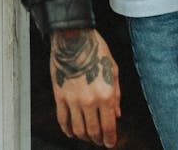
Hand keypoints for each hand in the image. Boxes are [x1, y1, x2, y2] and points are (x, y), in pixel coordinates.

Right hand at [49, 28, 120, 146]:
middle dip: (97, 139)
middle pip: (93, 131)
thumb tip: (117, 115)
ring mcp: (73, 100)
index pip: (108, 126)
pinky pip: (62, 120)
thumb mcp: (113, 70)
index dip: (110, 139)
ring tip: (86, 136)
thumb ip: (117, 94)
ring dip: (83, 136)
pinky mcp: (60, 96)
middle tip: (99, 141)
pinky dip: (66, 130)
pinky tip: (71, 132)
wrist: (74, 37)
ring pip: (78, 129)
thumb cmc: (96, 50)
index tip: (110, 143)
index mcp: (106, 94)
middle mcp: (90, 101)